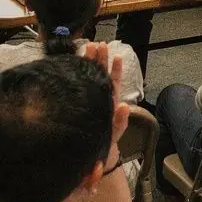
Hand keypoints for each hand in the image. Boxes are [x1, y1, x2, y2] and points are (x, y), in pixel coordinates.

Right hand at [81, 42, 129, 164]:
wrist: (90, 157)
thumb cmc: (103, 145)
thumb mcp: (114, 134)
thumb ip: (120, 121)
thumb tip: (125, 105)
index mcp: (108, 103)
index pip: (113, 83)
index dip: (115, 70)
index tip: (116, 56)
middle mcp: (99, 98)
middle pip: (101, 75)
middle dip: (100, 59)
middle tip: (97, 44)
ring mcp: (88, 98)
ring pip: (90, 77)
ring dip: (90, 61)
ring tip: (89, 45)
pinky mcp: (78, 102)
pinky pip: (79, 85)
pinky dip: (79, 73)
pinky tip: (76, 61)